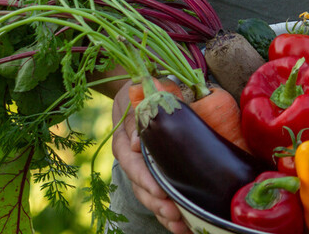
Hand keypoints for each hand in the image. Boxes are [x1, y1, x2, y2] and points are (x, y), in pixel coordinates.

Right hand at [111, 81, 190, 233]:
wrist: (141, 90)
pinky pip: (159, 197)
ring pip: (149, 197)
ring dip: (164, 213)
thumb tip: (136, 144)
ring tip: (181, 227)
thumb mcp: (138, 95)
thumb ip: (138, 116)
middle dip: (157, 203)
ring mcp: (142, 170)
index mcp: (123, 142)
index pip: (132, 164)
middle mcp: (131, 160)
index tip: (160, 190)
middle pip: (140, 187)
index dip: (145, 179)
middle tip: (174, 215)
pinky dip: (169, 213)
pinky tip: (185, 227)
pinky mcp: (155, 175)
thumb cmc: (141, 91)